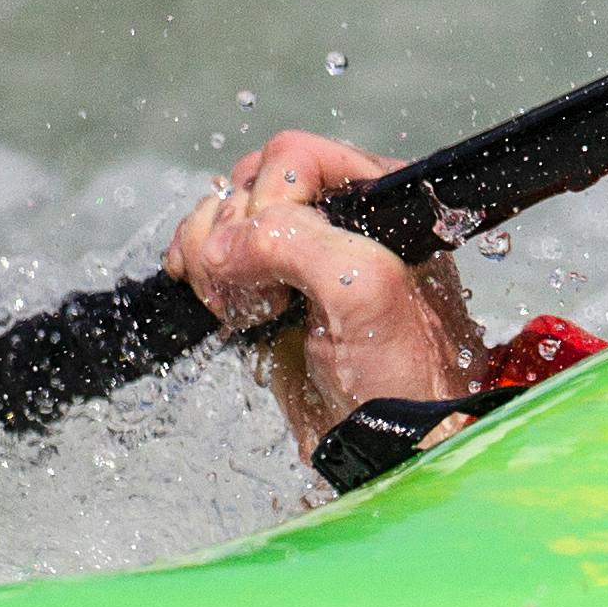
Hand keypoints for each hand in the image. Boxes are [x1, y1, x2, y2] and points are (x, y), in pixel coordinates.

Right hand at [163, 132, 485, 461]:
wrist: (395, 447)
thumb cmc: (408, 376)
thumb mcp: (365, 293)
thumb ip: (297, 245)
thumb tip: (223, 244)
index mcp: (379, 198)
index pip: (295, 159)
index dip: (268, 204)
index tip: (272, 267)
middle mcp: (341, 218)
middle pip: (250, 183)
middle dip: (233, 234)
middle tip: (259, 295)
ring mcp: (301, 258)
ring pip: (225, 219)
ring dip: (211, 255)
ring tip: (244, 307)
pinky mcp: (270, 295)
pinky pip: (214, 256)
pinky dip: (199, 270)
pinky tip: (216, 302)